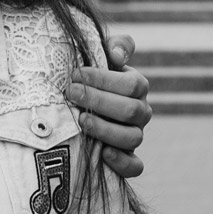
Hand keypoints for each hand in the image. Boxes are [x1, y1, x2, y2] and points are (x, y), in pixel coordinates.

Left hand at [68, 34, 152, 180]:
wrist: (78, 104)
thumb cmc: (88, 78)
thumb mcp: (101, 56)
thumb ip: (115, 47)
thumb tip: (117, 56)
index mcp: (137, 87)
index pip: (132, 84)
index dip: (104, 79)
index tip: (76, 74)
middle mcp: (141, 112)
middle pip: (131, 110)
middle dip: (99, 101)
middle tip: (71, 94)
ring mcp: (135, 136)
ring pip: (133, 138)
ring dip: (106, 129)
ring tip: (81, 121)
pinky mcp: (127, 159)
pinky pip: (135, 166)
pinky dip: (122, 162)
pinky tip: (104, 153)